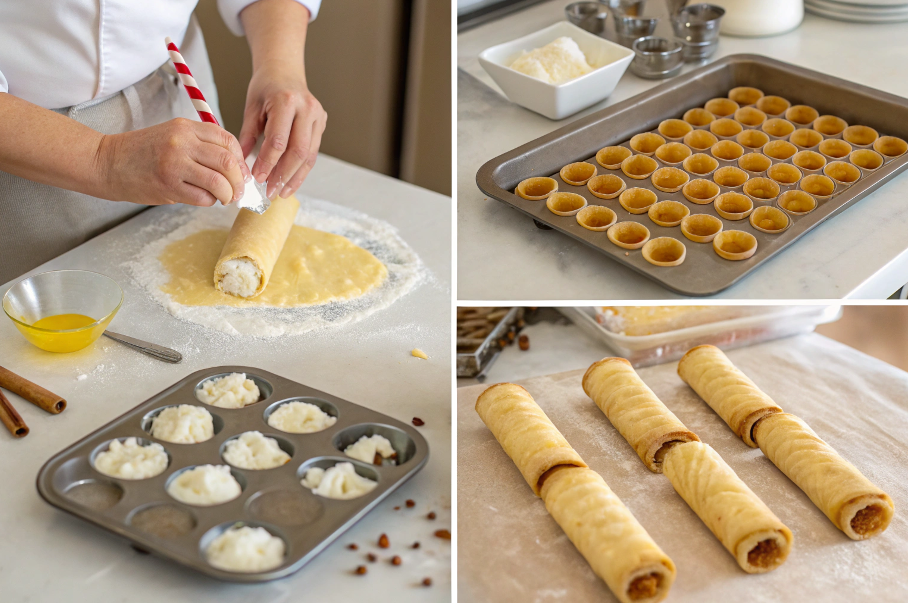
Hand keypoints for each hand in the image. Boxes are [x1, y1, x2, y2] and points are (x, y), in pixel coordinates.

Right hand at [98, 118, 249, 205]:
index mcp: (185, 127)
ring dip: (228, 195)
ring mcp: (174, 163)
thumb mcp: (172, 137)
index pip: (227, 141)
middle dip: (239, 181)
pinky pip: (202, 198)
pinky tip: (204, 199)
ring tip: (225, 198)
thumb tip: (235, 168)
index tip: (242, 172)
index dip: (241, 160)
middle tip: (239, 191)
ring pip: (219, 182)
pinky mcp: (167, 185)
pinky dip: (210, 202)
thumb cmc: (142, 153)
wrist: (107, 162)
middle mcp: (181, 142)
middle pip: (228, 162)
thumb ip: (201, 146)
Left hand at [238, 61, 326, 198]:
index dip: (268, 163)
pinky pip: (312, 153)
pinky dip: (300, 170)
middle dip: (283, 175)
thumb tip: (240, 165)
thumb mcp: (251, 108)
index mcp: (286, 101)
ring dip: (294, 177)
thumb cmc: (265, 87)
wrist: (284, 70)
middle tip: (270, 192)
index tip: (257, 178)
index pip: (278, 140)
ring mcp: (318, 117)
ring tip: (280, 193)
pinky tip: (290, 182)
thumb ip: (246, 136)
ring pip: (309, 156)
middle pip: (298, 151)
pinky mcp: (321, 125)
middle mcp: (307, 109)